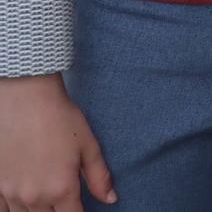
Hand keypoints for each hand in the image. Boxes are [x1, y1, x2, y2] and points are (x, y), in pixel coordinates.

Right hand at [0, 73, 115, 211]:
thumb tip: (110, 199)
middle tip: (64, 202)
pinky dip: (13, 209)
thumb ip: (99, 177)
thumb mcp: (88, 146)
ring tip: (47, 203)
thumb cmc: (60, 119)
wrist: (24, 100)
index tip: (81, 207)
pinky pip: (3, 209)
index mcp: (61, 189)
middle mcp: (34, 197)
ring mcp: (11, 193)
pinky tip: (23, 201)